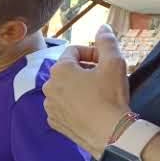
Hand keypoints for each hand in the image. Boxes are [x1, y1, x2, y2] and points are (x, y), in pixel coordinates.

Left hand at [43, 24, 131, 156]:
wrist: (108, 133)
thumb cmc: (109, 96)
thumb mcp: (114, 63)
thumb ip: (106, 42)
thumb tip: (102, 27)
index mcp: (59, 69)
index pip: (73, 51)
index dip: (91, 52)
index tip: (105, 61)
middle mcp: (47, 87)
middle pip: (66, 70)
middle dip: (84, 69)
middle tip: (103, 77)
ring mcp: (48, 106)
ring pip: (63, 89)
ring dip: (77, 87)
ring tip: (96, 94)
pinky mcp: (53, 122)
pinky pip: (61, 107)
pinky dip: (72, 104)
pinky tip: (88, 109)